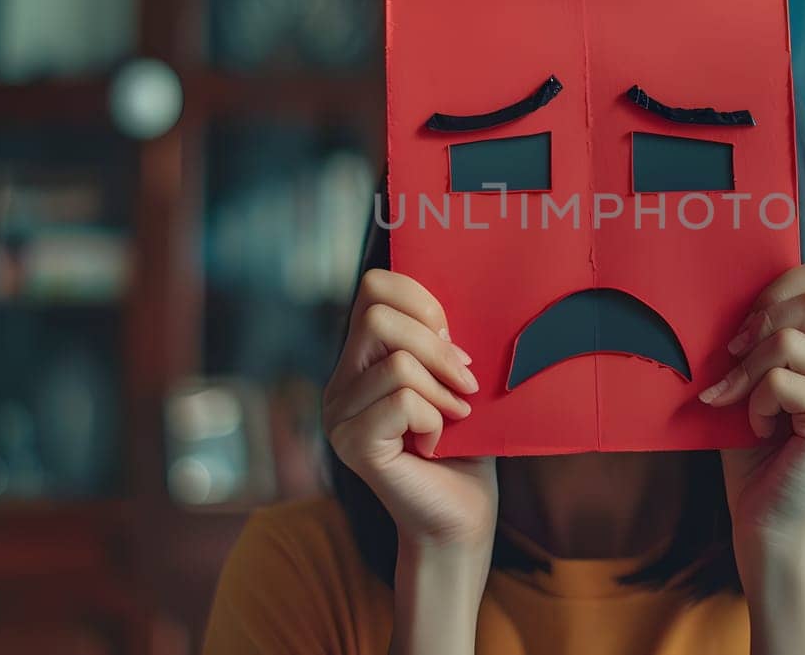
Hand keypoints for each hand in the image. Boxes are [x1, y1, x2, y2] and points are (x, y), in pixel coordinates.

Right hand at [325, 269, 496, 552]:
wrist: (461, 516)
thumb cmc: (465, 446)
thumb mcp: (455, 377)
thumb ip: (441, 339)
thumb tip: (449, 309)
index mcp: (361, 359)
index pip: (373, 289)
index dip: (420, 299)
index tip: (454, 337)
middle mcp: (339, 384)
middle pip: (378, 317)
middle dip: (435, 345)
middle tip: (465, 382)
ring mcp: (339, 416)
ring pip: (396, 362)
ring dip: (441, 388)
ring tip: (456, 416)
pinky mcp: (352, 444)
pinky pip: (401, 400)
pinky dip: (434, 417)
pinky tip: (437, 442)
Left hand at [704, 260, 804, 567]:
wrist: (769, 529)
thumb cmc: (759, 455)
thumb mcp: (760, 382)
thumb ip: (764, 336)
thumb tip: (734, 286)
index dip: (779, 287)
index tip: (743, 327)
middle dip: (759, 322)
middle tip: (733, 361)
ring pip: (792, 339)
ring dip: (749, 369)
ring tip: (744, 403)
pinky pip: (782, 380)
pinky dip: (755, 401)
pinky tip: (759, 429)